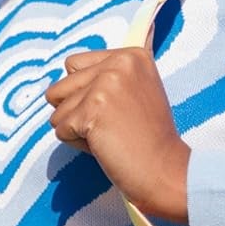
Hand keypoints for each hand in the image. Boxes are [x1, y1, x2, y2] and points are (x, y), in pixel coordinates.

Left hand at [44, 44, 190, 220]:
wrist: (166, 170)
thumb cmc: (148, 139)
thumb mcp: (137, 92)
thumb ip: (107, 77)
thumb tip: (64, 77)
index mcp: (131, 55)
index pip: (73, 65)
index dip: (85, 93)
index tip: (117, 110)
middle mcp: (119, 62)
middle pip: (61, 86)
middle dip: (78, 112)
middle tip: (113, 126)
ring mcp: (105, 85)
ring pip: (58, 108)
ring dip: (76, 129)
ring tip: (110, 135)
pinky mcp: (91, 110)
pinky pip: (60, 128)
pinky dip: (77, 144)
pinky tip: (105, 146)